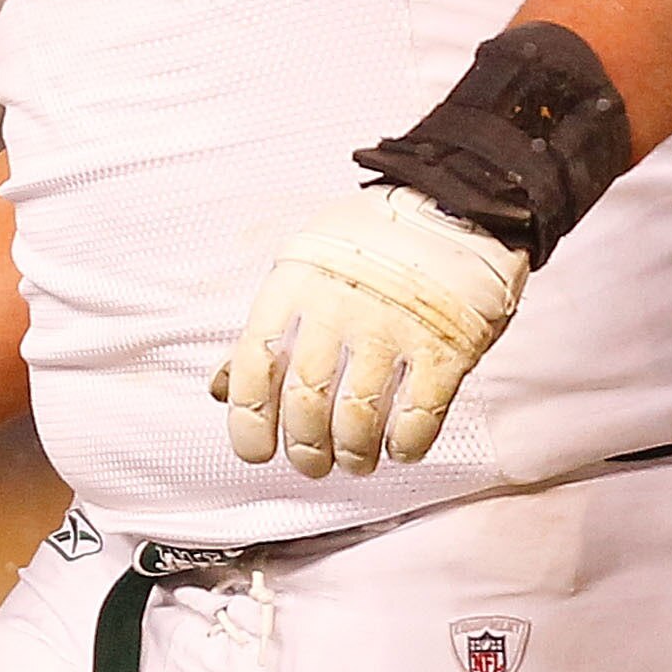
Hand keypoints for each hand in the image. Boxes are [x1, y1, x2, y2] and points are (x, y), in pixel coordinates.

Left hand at [214, 185, 526, 478]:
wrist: (453, 207)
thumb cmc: (365, 246)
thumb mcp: (301, 271)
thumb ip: (266, 332)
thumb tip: (219, 390)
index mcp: (291, 286)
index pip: (253, 365)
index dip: (249, 421)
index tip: (255, 452)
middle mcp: (335, 307)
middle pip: (306, 400)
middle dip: (304, 447)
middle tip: (311, 464)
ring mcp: (391, 326)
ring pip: (358, 415)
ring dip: (353, 452)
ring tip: (355, 462)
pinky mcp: (445, 345)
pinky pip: (419, 413)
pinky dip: (406, 443)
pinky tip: (400, 449)